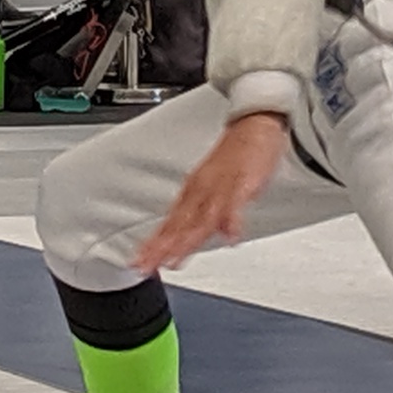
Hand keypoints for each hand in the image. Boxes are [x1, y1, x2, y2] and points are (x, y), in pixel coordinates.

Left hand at [136, 110, 288, 276]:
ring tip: (174, 261)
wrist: (254, 124)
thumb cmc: (235, 156)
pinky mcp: (242, 183)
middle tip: (145, 268)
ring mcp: (220, 187)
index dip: (153, 245)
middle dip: (161, 249)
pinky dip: (231, 222)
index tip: (138, 263)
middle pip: (178, 225)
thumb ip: (206, 213)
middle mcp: (201, 191)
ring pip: (200, 219)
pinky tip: (230, 238)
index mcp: (192, 192)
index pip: (169, 224)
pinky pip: (234, 204)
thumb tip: (196, 237)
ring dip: (186, 241)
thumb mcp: (214, 188)